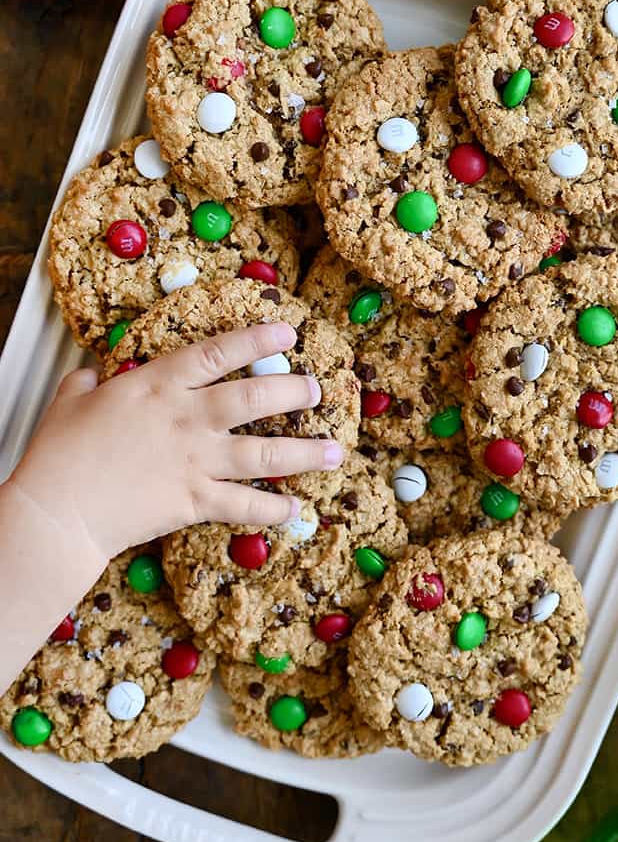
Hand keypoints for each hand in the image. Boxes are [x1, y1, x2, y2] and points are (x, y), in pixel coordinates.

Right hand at [9, 321, 343, 560]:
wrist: (58, 510)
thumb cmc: (60, 453)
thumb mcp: (71, 400)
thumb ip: (89, 381)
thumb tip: (93, 374)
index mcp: (158, 385)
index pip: (217, 354)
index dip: (256, 339)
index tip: (288, 331)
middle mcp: (186, 418)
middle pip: (253, 398)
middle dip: (293, 391)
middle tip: (318, 389)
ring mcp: (195, 461)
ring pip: (263, 454)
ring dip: (304, 453)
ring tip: (334, 452)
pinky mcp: (195, 501)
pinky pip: (244, 505)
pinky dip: (272, 509)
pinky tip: (294, 509)